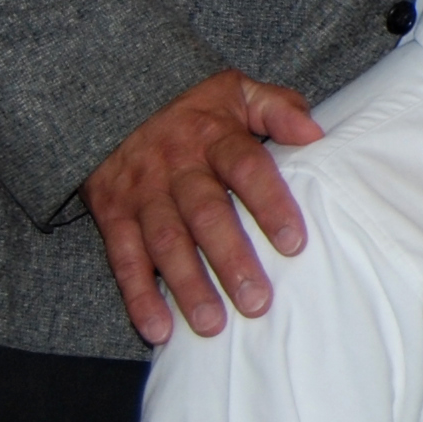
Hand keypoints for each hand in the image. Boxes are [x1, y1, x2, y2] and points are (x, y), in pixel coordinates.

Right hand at [82, 69, 318, 343]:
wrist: (108, 102)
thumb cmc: (193, 108)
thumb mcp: (236, 92)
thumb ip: (277, 108)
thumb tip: (315, 134)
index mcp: (213, 135)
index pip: (246, 167)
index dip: (270, 204)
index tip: (294, 243)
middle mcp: (176, 166)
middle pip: (205, 214)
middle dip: (231, 260)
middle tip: (258, 302)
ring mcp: (142, 193)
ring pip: (166, 242)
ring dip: (188, 286)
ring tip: (213, 324)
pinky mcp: (112, 216)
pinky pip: (123, 259)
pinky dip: (138, 296)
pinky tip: (159, 329)